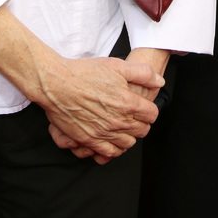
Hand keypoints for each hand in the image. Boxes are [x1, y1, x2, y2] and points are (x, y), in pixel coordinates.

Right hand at [0, 8, 164, 163]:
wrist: (57, 84)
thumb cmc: (85, 72)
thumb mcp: (117, 65)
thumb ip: (142, 73)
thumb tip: (159, 81)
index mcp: (128, 102)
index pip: (152, 114)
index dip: (149, 109)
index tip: (143, 105)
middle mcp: (118, 121)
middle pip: (142, 131)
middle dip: (141, 122)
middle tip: (133, 114)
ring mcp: (104, 133)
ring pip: (128, 143)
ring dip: (129, 135)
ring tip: (122, 125)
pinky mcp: (90, 141)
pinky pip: (110, 153)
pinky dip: (114, 148)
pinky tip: (111, 138)